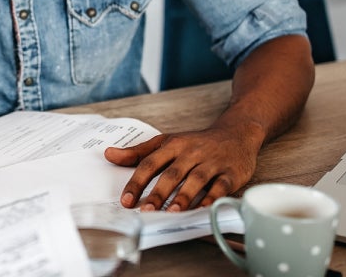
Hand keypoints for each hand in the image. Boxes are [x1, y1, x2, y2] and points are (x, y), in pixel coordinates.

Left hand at [104, 125, 260, 210]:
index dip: (137, 182)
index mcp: (173, 145)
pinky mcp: (230, 173)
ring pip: (196, 180)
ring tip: (173, 212)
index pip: (150, 163)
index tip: (127, 201)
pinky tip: (203, 209)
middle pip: (172, 173)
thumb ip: (138, 152)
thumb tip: (109, 154)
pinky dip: (212, 198)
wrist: (236, 133)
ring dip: (184, 196)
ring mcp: (212, 162)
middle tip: (147, 210)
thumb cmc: (196, 142)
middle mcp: (191, 152)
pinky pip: (220, 186)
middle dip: (158, 193)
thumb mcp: (166, 141)